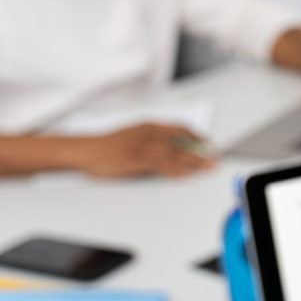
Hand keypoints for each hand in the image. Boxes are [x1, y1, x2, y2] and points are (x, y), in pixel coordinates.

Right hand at [71, 124, 217, 178]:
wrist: (85, 150)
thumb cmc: (107, 145)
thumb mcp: (133, 136)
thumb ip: (153, 140)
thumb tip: (173, 148)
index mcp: (149, 125)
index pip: (181, 129)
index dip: (197, 137)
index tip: (208, 146)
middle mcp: (148, 133)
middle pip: (182, 141)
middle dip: (201, 152)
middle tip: (215, 160)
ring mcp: (142, 146)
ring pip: (175, 153)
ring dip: (193, 162)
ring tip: (207, 168)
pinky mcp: (135, 160)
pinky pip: (160, 165)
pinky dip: (175, 170)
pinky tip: (186, 175)